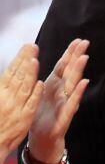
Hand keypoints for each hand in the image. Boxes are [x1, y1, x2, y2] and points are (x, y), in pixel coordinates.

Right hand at [0, 44, 43, 160]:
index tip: (28, 46)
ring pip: (24, 87)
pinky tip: (40, 84)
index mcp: (1, 91)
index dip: (20, 58)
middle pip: (18, 76)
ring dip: (29, 74)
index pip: (12, 71)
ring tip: (35, 60)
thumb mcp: (0, 98)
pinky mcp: (24, 117)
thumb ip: (6, 84)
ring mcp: (17, 107)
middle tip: (33, 46)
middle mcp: (8, 97)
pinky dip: (35, 94)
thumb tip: (13, 70)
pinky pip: (30, 104)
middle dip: (26, 60)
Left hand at [28, 39, 89, 163]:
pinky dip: (78, 93)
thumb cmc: (43, 114)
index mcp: (55, 85)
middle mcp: (63, 91)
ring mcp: (66, 102)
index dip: (70, 53)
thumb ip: (52, 78)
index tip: (78, 40)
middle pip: (71, 71)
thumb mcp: (44, 93)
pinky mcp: (66, 115)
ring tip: (84, 58)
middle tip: (85, 43)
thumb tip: (52, 61)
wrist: (42, 137)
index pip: (64, 65)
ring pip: (73, 84)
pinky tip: (84, 83)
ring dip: (78, 71)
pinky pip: (72, 102)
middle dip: (77, 56)